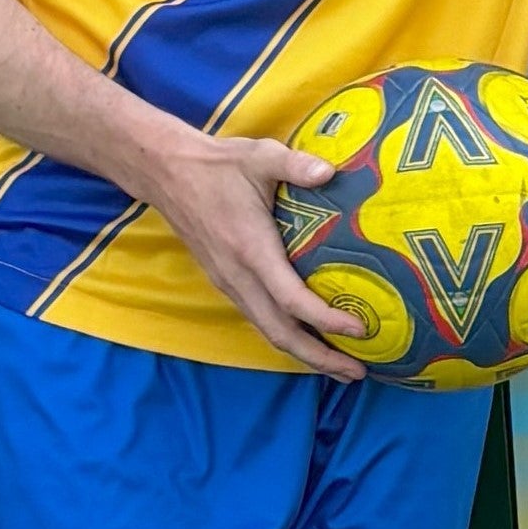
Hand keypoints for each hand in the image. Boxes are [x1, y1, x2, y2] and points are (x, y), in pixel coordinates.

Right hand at [155, 134, 366, 378]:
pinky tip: (309, 339)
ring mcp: (229, 284)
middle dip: (319, 358)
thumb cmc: (217, 165)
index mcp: (251, 250)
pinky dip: (287, 337)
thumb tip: (330, 172)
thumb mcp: (260, 156)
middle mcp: (239, 277)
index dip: (326, 320)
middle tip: (357, 372)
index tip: (360, 329)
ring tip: (339, 367)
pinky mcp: (225, 282)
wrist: (167, 175)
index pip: (292, 299)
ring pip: (268, 331)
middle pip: (281, 333)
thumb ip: (297, 165)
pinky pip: (259, 320)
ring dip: (304, 354)